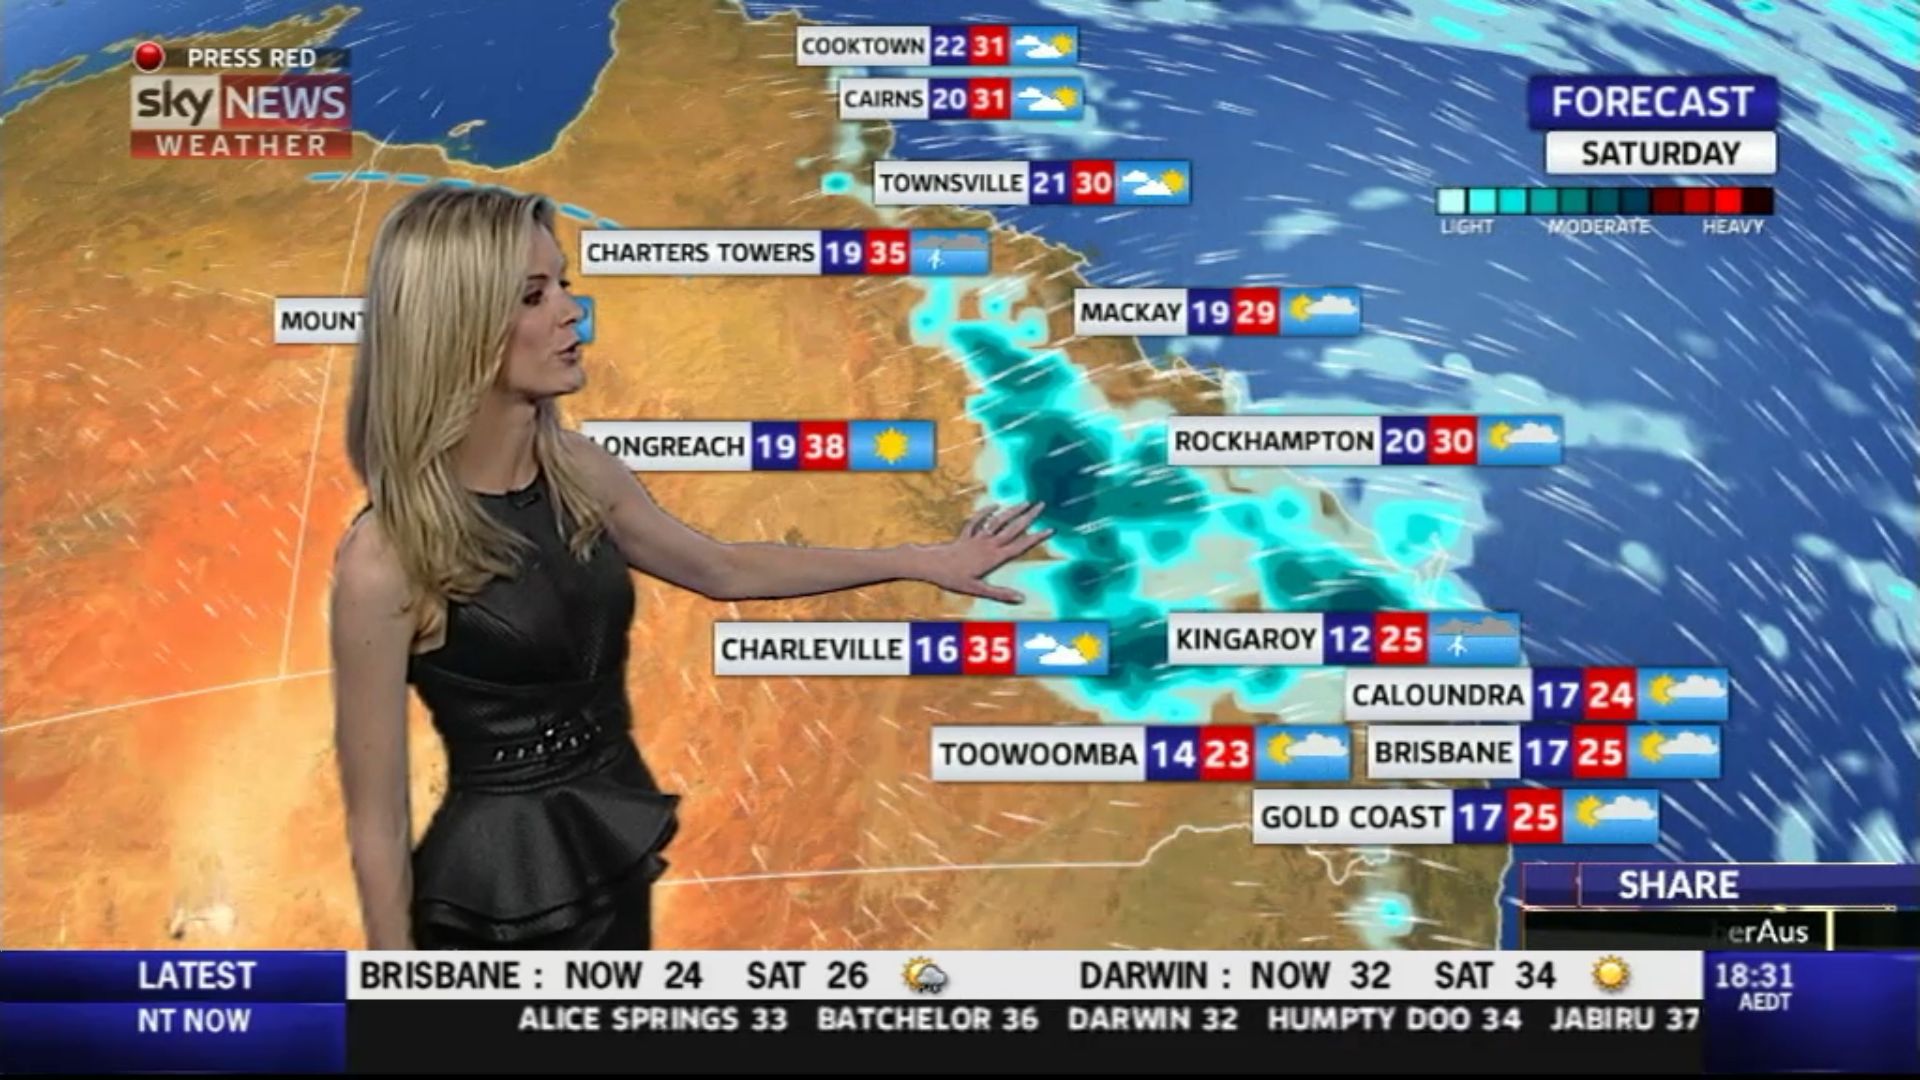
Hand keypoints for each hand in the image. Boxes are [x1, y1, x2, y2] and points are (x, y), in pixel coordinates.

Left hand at [917, 501, 1053, 603]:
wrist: (930, 564)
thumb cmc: (952, 578)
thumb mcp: (977, 589)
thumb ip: (1000, 594)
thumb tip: (1022, 598)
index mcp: (994, 557)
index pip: (1020, 546)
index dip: (1036, 538)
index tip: (1050, 529)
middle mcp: (988, 544)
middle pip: (1012, 528)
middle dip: (1028, 516)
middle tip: (1042, 505)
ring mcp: (976, 538)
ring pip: (998, 521)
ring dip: (1012, 511)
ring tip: (1025, 502)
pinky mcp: (965, 536)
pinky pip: (977, 521)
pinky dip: (986, 512)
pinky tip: (995, 505)